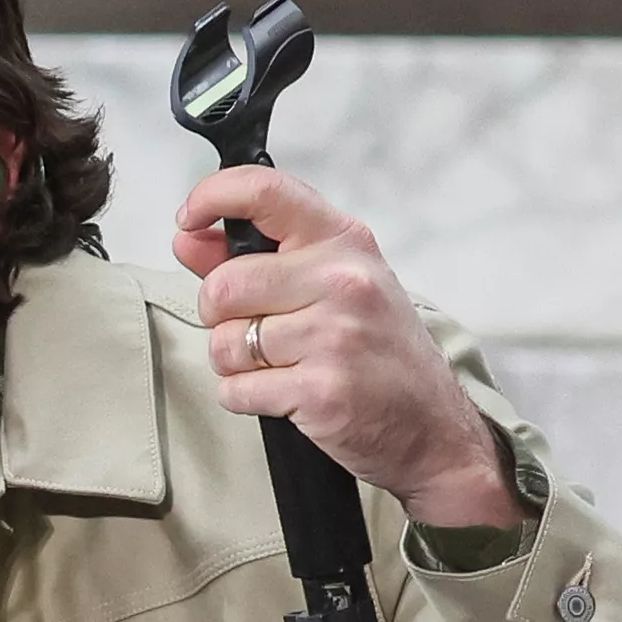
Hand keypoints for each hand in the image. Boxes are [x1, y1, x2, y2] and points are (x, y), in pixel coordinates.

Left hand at [171, 167, 516, 532]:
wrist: (434, 429)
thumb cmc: (380, 355)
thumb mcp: (332, 288)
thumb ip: (255, 258)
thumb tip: (187, 235)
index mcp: (345, 242)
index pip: (266, 192)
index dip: (212, 197)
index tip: (189, 219)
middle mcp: (343, 280)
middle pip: (223, 286)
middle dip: (222, 317)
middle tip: (260, 333)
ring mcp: (335, 335)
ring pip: (224, 343)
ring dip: (236, 364)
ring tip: (283, 368)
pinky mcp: (321, 390)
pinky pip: (236, 390)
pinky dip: (246, 399)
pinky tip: (287, 396)